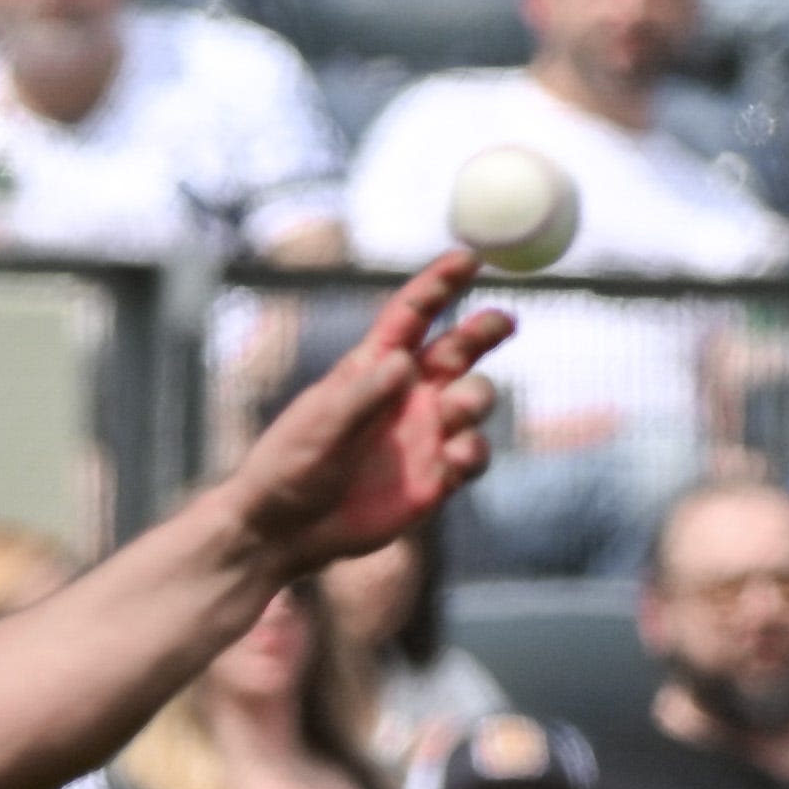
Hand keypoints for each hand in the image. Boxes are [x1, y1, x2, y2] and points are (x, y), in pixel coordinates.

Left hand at [222, 253, 507, 576]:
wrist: (286, 530)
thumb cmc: (289, 467)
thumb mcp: (318, 426)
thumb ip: (362, 396)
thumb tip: (405, 362)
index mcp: (374, 367)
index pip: (412, 315)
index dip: (441, 284)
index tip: (469, 259)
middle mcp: (408, 394)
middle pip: (459, 348)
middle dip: (484, 330)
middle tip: (502, 322)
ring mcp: (426, 433)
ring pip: (475, 398)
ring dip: (474, 398)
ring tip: (452, 410)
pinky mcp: (437, 477)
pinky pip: (473, 454)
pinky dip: (473, 451)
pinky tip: (456, 458)